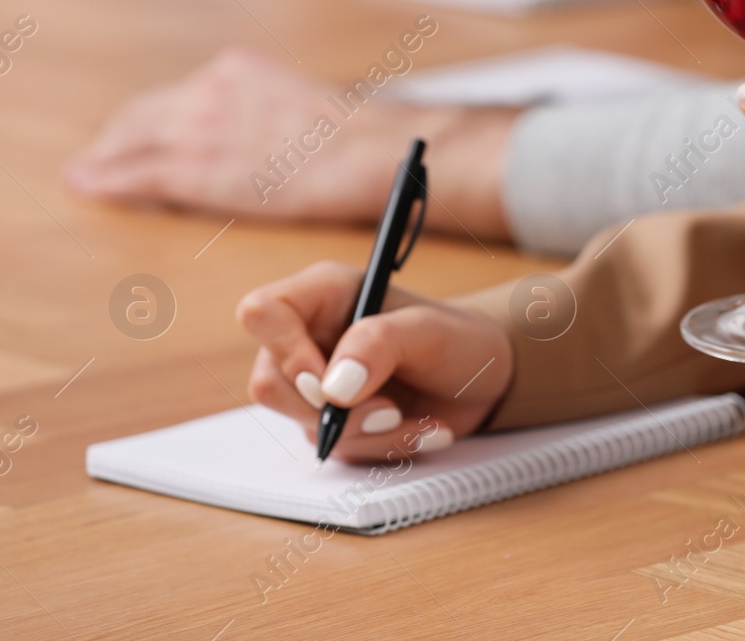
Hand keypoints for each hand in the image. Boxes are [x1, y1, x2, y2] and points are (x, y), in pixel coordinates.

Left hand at [64, 48, 518, 237]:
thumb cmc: (351, 135)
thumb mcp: (297, 101)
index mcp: (235, 69)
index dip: (148, 116)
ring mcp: (199, 128)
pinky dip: (106, 181)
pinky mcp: (197, 170)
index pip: (176, 95)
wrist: (363, 151)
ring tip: (83, 174)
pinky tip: (89, 187)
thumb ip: (263, 108)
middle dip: (116, 136)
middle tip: (98, 155)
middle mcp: (207, 90)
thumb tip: (255, 134)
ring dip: (102, 159)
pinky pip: (137, 175)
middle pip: (141, 114)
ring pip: (129, 143)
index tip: (136, 129)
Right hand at [238, 261, 513, 462]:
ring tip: (418, 418)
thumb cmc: (457, 339)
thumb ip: (380, 343)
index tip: (329, 383)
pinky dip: (383, 447)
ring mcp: (315, 384)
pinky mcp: (332, 421)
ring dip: (369, 433)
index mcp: (323, 295)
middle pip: (269, 384)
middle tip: (391, 409)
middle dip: (333, 411)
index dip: (284, 351)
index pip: (261, 314)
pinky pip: (337, 449)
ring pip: (303, 425)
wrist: (483, 380)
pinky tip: (421, 429)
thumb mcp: (429, 330)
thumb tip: (333, 388)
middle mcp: (308, 337)